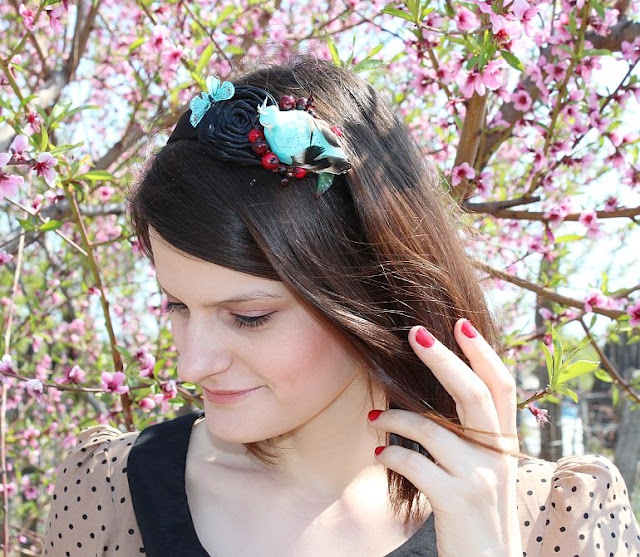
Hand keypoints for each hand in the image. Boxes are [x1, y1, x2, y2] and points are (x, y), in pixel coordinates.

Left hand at [368, 319, 521, 556]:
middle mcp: (498, 455)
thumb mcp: (484, 468)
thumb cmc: (477, 510)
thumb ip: (471, 433)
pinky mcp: (456, 501)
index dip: (483, 353)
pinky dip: (393, 455)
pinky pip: (415, 464)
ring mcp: (480, 477)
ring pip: (432, 428)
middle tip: (414, 333)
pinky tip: (381, 455)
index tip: (461, 323)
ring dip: (396, 419)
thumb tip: (432, 393)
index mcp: (504, 442)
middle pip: (472, 392)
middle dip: (442, 358)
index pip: (501, 385)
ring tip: (375, 422)